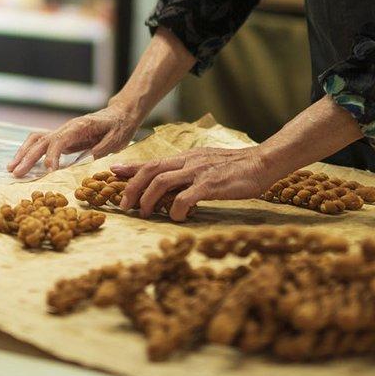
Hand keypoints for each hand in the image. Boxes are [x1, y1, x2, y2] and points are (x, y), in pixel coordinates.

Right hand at [7, 103, 141, 177]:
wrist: (119, 114)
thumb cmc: (119, 127)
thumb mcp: (116, 138)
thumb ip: (102, 148)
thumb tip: (89, 157)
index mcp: (79, 127)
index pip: (59, 140)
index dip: (52, 156)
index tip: (48, 172)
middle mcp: (66, 127)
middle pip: (42, 141)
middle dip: (28, 157)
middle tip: (16, 173)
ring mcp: (62, 132)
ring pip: (37, 140)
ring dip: (23, 153)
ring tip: (11, 168)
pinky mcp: (62, 137)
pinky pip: (41, 143)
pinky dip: (29, 151)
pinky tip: (22, 163)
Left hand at [111, 146, 279, 221]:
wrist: (262, 161)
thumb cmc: (236, 167)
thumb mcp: (206, 164)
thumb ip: (188, 172)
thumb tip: (171, 187)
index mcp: (186, 158)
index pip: (153, 161)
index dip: (131, 167)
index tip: (112, 172)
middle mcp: (188, 162)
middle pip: (151, 170)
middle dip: (132, 187)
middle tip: (124, 204)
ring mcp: (198, 172)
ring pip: (162, 182)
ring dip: (148, 198)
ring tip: (145, 213)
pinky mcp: (211, 185)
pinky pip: (186, 197)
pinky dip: (176, 209)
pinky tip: (177, 218)